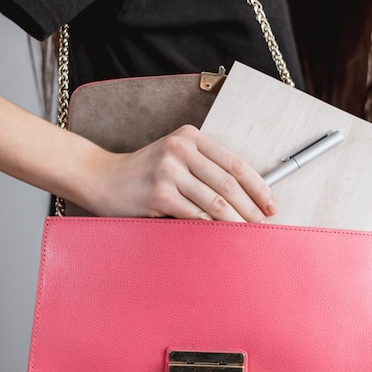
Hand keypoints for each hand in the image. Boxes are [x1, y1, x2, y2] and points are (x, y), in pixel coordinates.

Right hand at [89, 125, 276, 221]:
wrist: (101, 178)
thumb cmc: (144, 171)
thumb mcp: (174, 156)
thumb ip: (204, 167)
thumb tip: (244, 196)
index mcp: (190, 137)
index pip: (235, 163)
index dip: (258, 186)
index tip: (271, 203)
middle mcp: (180, 150)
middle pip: (229, 183)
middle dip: (252, 207)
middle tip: (264, 223)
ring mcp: (168, 172)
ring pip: (216, 201)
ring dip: (237, 220)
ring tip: (249, 232)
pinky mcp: (159, 195)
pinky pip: (195, 215)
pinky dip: (212, 227)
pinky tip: (223, 235)